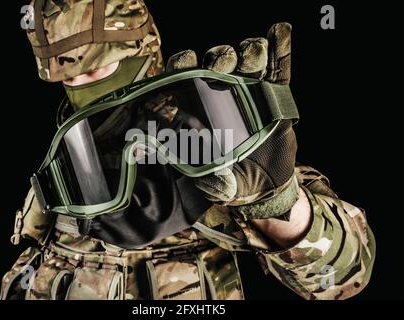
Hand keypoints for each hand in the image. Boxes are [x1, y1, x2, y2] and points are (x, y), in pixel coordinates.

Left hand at [166, 23, 297, 219]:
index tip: (186, 62)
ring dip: (249, 51)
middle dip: (220, 57)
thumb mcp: (222, 186)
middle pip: (218, 63)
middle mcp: (223, 95)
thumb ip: (214, 183)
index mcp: (201, 110)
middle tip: (225, 62)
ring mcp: (251, 93)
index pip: (187, 78)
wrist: (267, 185)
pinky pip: (279, 69)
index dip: (183, 65)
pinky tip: (279, 31)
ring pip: (248, 61)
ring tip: (253, 54)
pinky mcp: (275, 97)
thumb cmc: (236, 181)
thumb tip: (208, 177)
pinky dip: (280, 48)